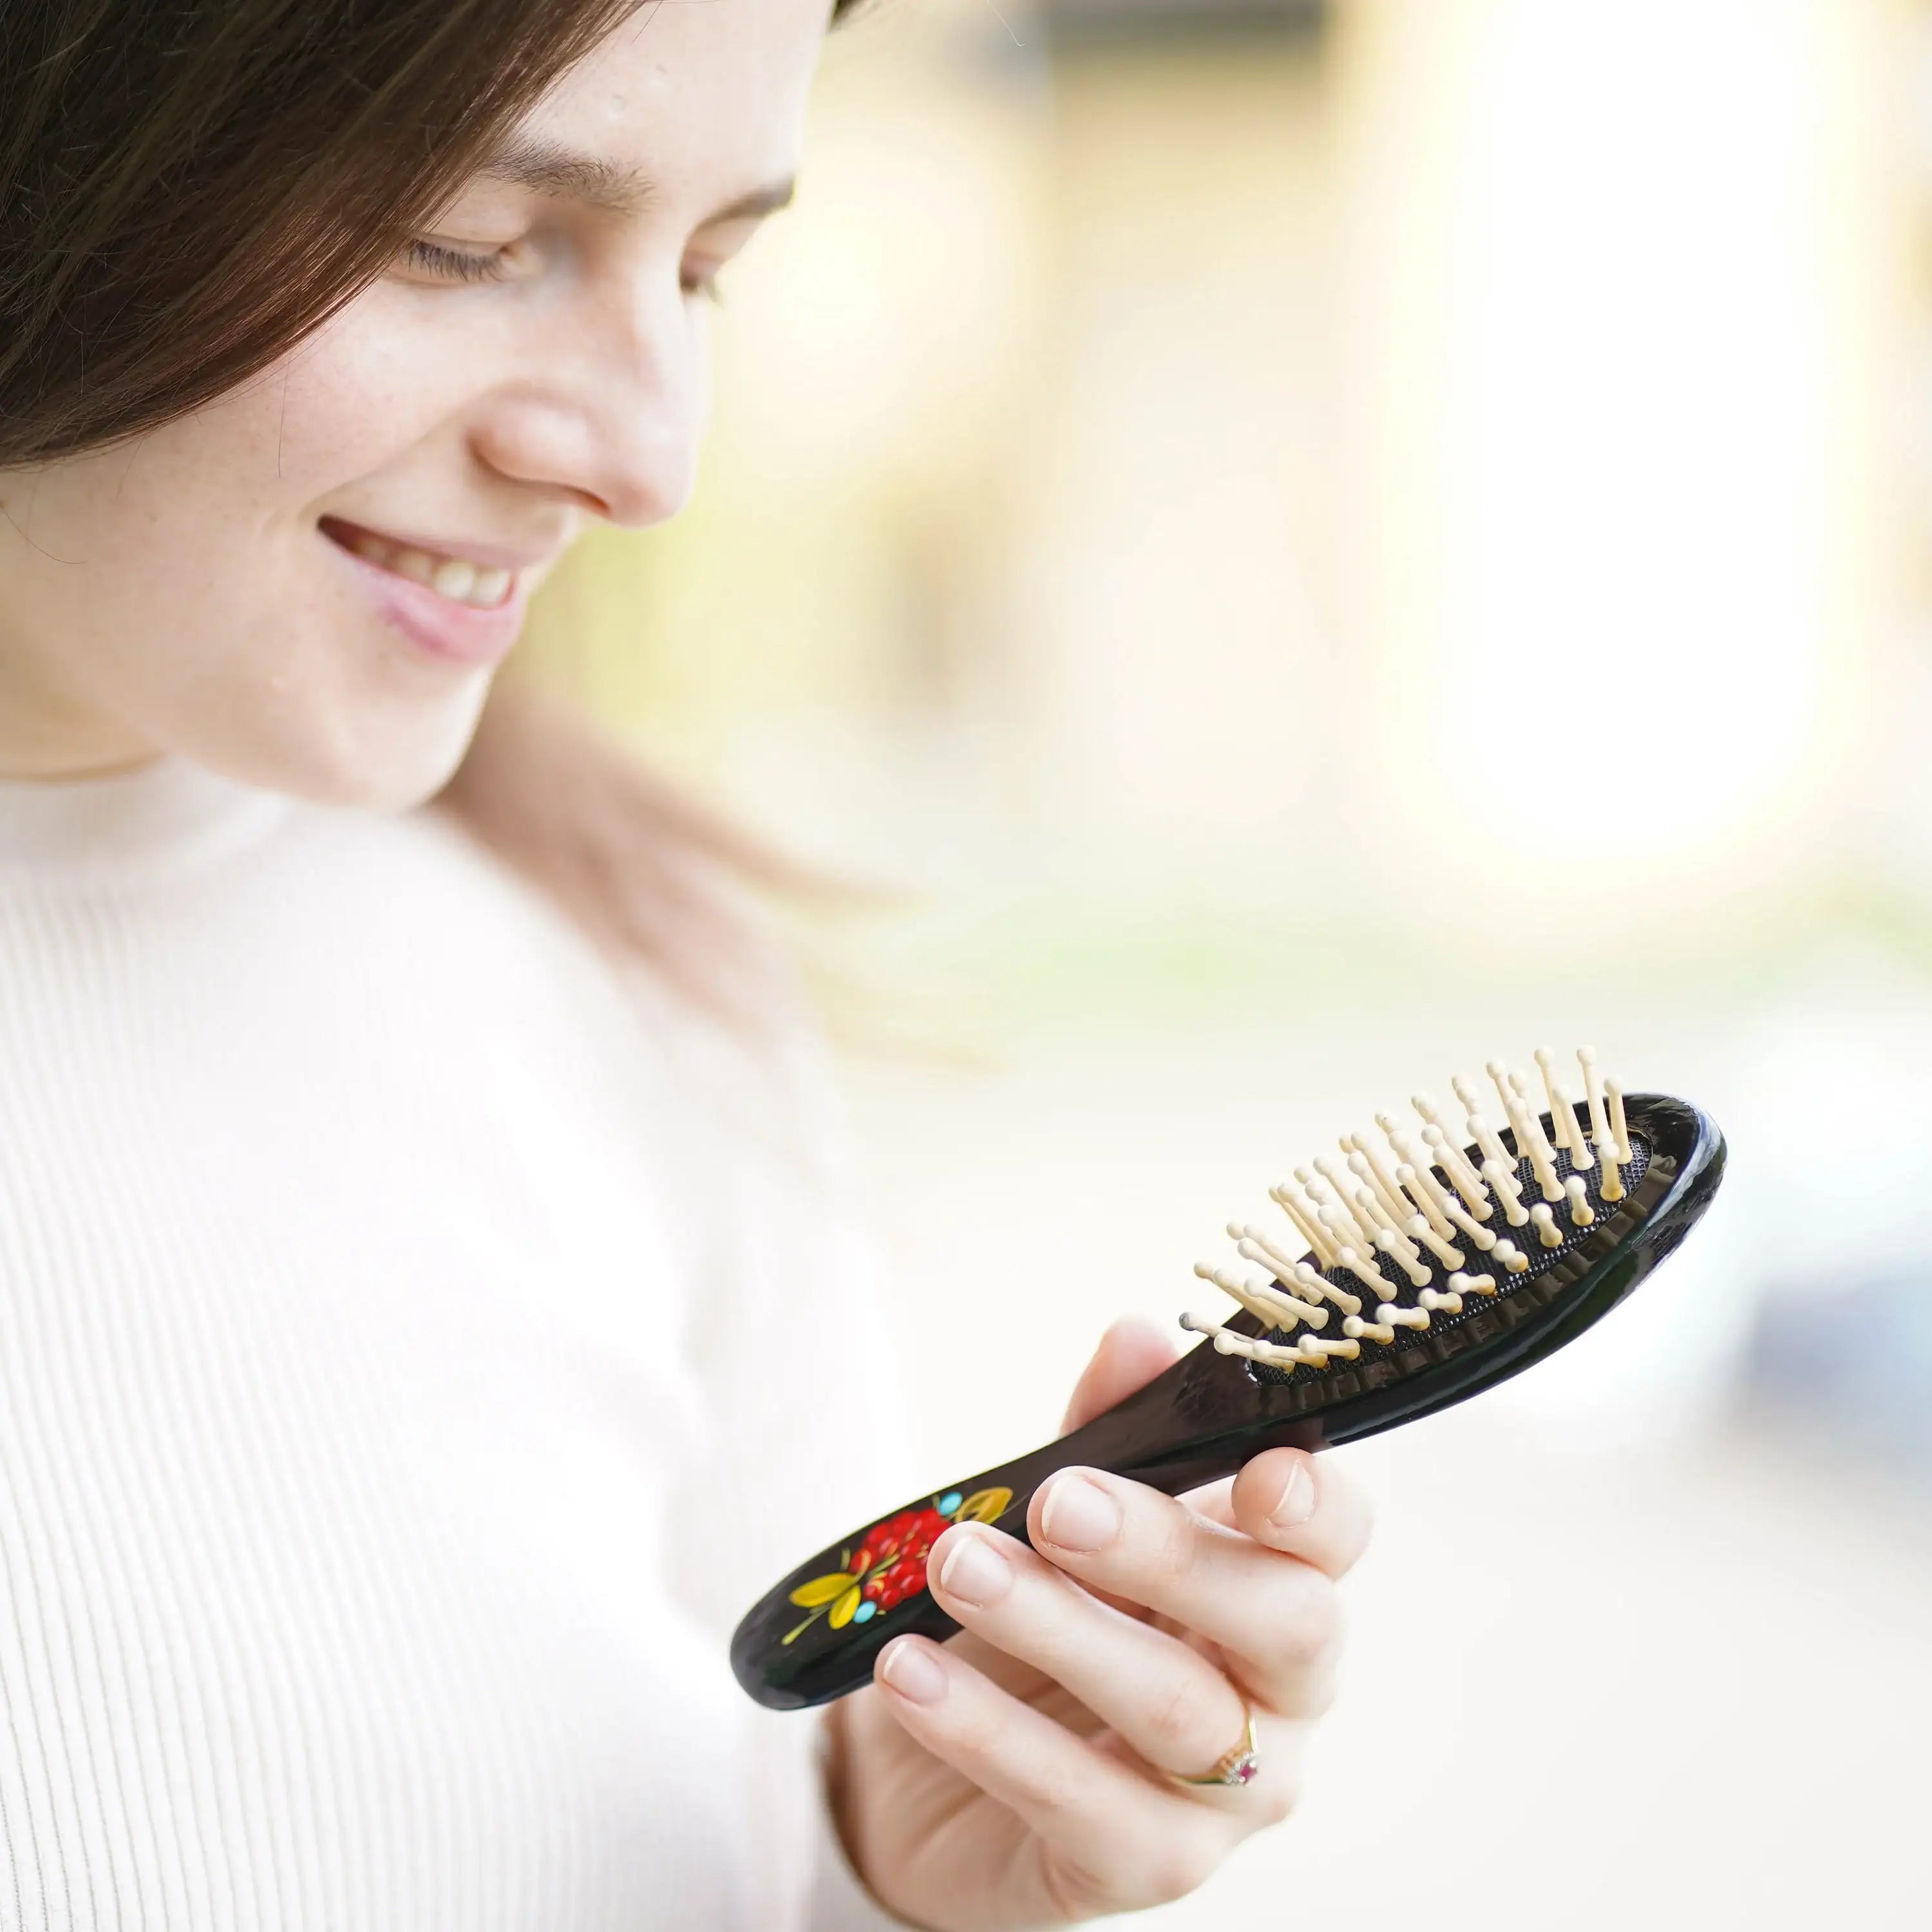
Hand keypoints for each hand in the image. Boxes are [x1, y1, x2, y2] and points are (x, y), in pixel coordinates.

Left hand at [823, 1318, 1372, 1930]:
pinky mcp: (1144, 1866)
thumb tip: (1136, 1335)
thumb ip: (1105, 1429)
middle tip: (1057, 1501)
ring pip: (1179, 1712)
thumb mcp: (1063, 1512)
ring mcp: (1228, 1794)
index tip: (1257, 1470)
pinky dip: (987, 1732)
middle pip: (1280, 1623)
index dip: (1318, 1505)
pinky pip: (1079, 1803)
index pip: (1337, 1538)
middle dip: (1168, 1552)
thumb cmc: (1042, 1615)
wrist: (935, 1768)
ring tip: (956, 1566)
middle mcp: (1280, 1694)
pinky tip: (908, 1674)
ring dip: (1059, 1628)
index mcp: (1276, 1581)